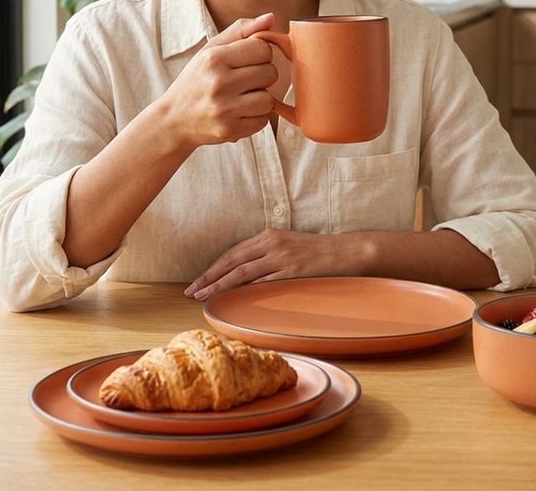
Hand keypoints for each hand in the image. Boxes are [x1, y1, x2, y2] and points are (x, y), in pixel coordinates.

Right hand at [163, 13, 277, 150]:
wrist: (173, 120)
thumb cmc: (196, 80)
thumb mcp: (210, 50)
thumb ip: (241, 31)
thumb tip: (271, 18)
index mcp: (214, 58)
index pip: (262, 48)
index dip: (260, 54)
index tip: (248, 61)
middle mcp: (219, 82)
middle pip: (270, 73)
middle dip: (262, 76)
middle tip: (244, 81)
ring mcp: (225, 109)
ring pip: (269, 99)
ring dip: (260, 99)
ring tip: (242, 98)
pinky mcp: (230, 130)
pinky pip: (263, 121)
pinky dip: (255, 118)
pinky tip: (239, 113)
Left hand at [184, 230, 359, 300]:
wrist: (344, 251)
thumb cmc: (317, 251)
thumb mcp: (288, 246)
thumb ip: (267, 255)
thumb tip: (246, 273)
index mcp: (268, 236)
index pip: (233, 253)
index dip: (213, 267)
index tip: (198, 281)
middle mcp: (271, 243)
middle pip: (232, 261)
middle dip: (209, 277)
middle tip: (191, 291)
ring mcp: (281, 257)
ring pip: (242, 272)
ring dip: (219, 285)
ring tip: (203, 297)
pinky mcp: (291, 271)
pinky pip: (263, 282)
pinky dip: (244, 290)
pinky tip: (231, 299)